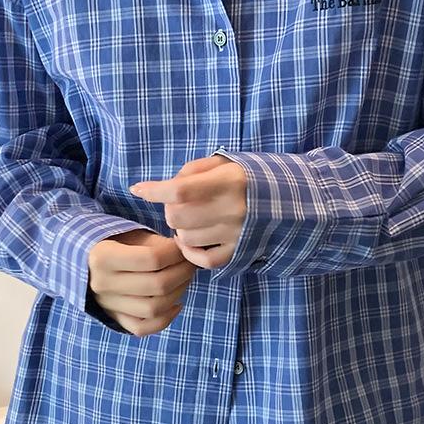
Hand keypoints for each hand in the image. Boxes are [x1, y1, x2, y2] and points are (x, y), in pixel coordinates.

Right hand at [87, 229, 196, 335]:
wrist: (84, 263)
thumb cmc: (113, 244)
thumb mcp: (130, 235)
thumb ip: (156, 244)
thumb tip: (183, 253)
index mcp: (104, 257)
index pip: (152, 259)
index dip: (176, 253)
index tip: (182, 247)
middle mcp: (103, 284)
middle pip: (157, 285)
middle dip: (183, 272)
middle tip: (190, 263)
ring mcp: (108, 305)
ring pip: (153, 308)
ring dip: (178, 293)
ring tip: (184, 279)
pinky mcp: (114, 318)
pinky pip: (143, 327)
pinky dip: (165, 319)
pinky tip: (176, 304)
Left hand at [129, 154, 247, 268]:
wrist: (284, 199)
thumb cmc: (246, 177)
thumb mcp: (222, 163)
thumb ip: (192, 171)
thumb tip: (164, 188)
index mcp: (228, 182)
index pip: (180, 190)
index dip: (154, 191)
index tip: (138, 189)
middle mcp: (232, 209)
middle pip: (178, 217)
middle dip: (170, 210)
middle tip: (178, 205)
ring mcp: (235, 234)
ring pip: (186, 239)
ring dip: (180, 230)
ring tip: (190, 220)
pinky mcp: (238, 251)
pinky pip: (204, 260)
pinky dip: (191, 253)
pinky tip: (190, 242)